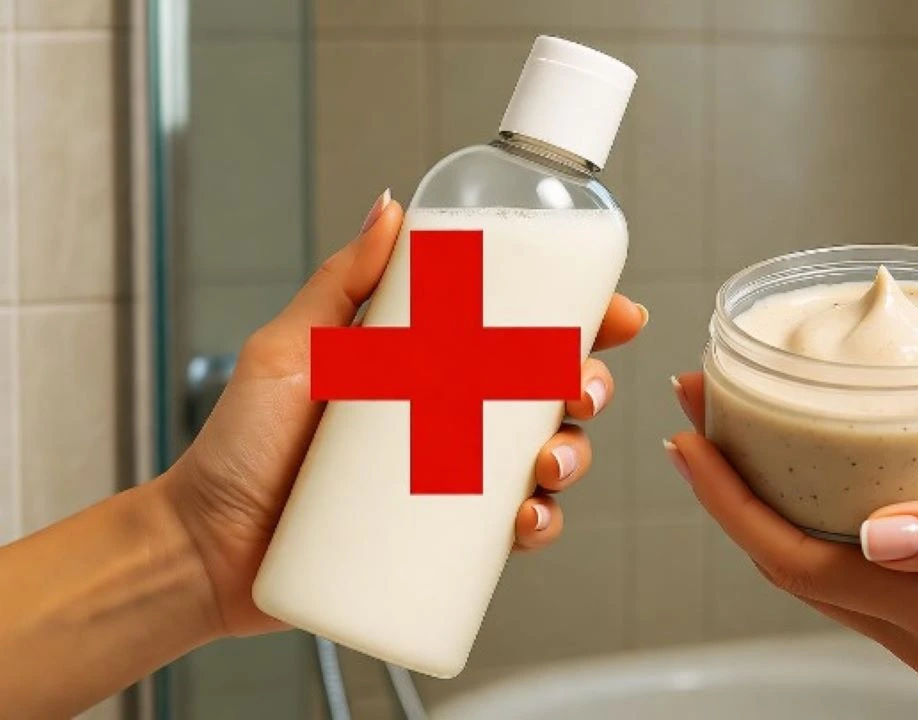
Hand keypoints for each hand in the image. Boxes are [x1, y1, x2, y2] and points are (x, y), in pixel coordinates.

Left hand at [158, 192, 645, 636]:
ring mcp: (450, 480)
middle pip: (547, 395)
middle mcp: (449, 419)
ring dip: (575, 456)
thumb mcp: (288, 350)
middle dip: (587, 387)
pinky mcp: (443, 540)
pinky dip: (540, 524)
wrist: (205, 548)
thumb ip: (338, 282)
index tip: (613, 315)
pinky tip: (530, 521)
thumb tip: (390, 208)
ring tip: (549, 462)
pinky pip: (514, 531)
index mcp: (425, 365)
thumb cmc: (238, 446)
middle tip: (575, 389)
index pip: (515, 333)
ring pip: (545, 461)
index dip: (578, 323)